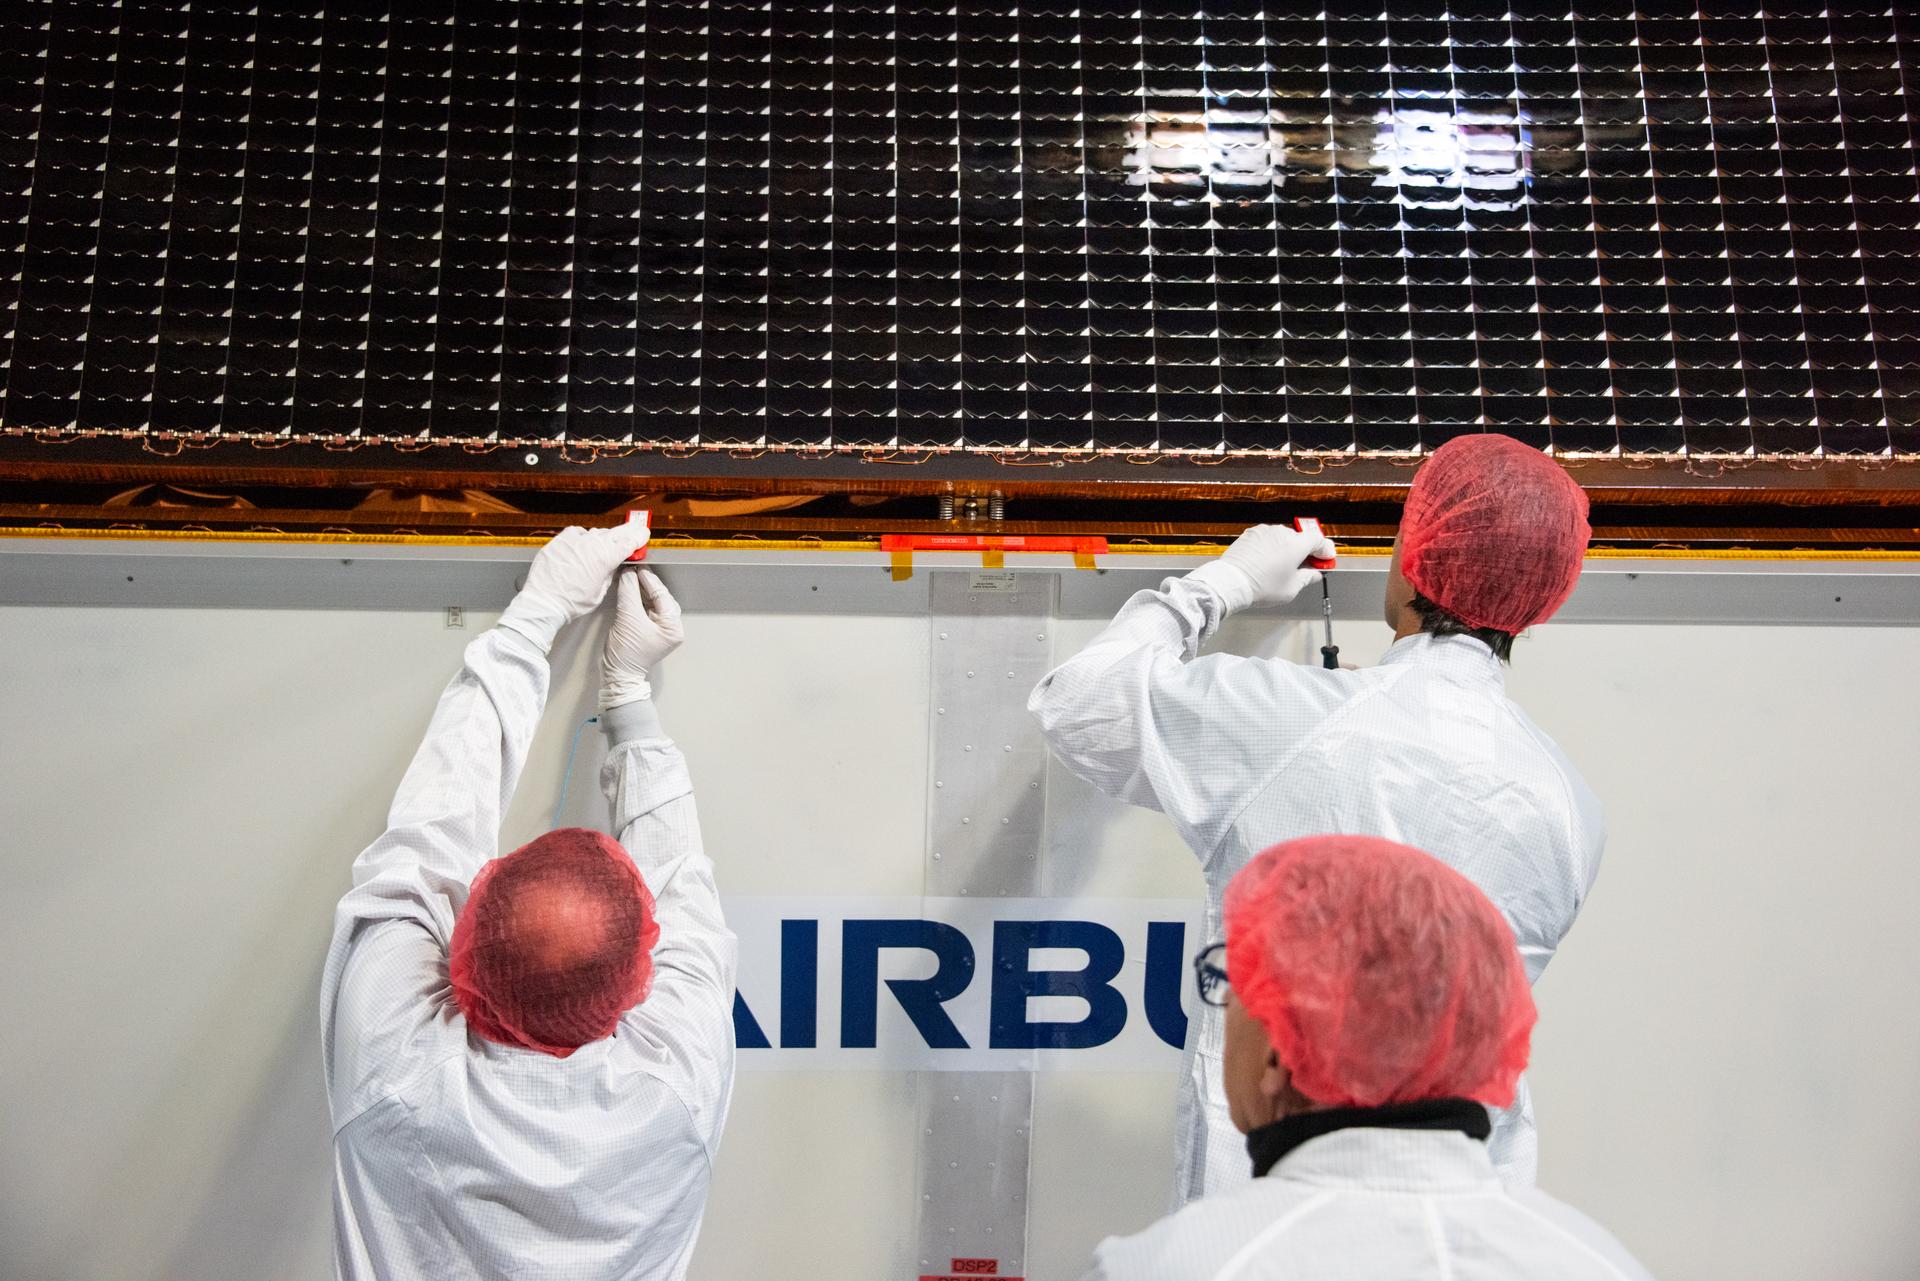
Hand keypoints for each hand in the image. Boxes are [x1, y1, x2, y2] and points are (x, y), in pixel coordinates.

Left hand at [498, 523, 649, 651]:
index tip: (642, 534)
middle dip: (627, 531)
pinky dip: (582, 537)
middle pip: (616, 533)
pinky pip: (576, 533)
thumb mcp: (599, 592)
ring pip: (596, 533)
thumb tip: (613, 565)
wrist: (544, 602)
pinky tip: (582, 544)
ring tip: (603, 545)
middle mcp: (591, 546)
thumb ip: (608, 574)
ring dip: (602, 538)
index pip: (628, 542)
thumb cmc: (569, 602)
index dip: (638, 537)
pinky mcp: (560, 541)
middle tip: (633, 529)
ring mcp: (574, 541)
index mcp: (605, 559)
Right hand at [601, 568, 683, 709]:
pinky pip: (646, 609)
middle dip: (646, 583)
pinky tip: (630, 589)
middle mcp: (671, 628)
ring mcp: (661, 630)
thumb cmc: (626, 653)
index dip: (649, 579)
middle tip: (634, 569)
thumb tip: (628, 573)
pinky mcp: (649, 631)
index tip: (637, 567)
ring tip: (631, 576)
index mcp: (673, 627)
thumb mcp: (628, 618)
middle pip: (659, 598)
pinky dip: (638, 599)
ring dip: (641, 590)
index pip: (662, 596)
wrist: (617, 675)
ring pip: (653, 603)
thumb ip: (629, 592)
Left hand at [1185, 524, 1337, 612]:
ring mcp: (1264, 532)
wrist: (1231, 582)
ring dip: (1286, 549)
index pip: (1318, 540)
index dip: (1325, 550)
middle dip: (1305, 552)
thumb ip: (1307, 578)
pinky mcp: (1250, 535)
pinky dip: (1270, 547)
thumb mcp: (1291, 588)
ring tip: (1282, 567)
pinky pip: (1266, 539)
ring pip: (1282, 538)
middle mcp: (1281, 533)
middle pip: (1300, 539)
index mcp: (1296, 544)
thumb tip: (1314, 574)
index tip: (1326, 558)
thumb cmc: (1261, 586)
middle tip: (1306, 566)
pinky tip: (1267, 562)